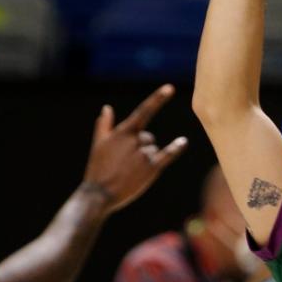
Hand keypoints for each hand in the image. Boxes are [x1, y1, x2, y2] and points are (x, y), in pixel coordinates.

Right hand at [83, 84, 187, 213]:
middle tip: (125, 164)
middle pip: (148, 138)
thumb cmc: (97, 169)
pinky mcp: (152, 168)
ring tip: (129, 172)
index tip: (170, 88)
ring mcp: (145, 154)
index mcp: (123, 132)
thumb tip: (107, 108)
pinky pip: (167, 155)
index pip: (144, 111)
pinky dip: (175, 148)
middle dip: (140, 147)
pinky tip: (183, 141)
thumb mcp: (98, 144)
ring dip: (145, 158)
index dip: (158, 98)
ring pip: (153, 149)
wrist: (100, 194)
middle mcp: (136, 140)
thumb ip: (105, 125)